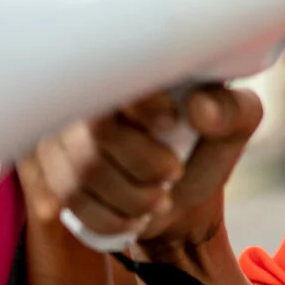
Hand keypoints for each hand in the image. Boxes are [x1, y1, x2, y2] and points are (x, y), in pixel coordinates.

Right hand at [35, 86, 262, 265]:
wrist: (177, 192)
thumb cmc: (206, 144)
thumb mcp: (236, 124)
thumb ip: (231, 111)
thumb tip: (201, 107)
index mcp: (130, 66)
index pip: (117, 75)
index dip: (145, 106)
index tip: (172, 124)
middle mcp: (86, 92)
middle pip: (97, 134)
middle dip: (143, 166)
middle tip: (172, 174)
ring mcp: (60, 132)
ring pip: (79, 174)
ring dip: (128, 198)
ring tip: (158, 201)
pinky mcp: (48, 168)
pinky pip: (65, 200)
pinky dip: (107, 218)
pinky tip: (132, 218)